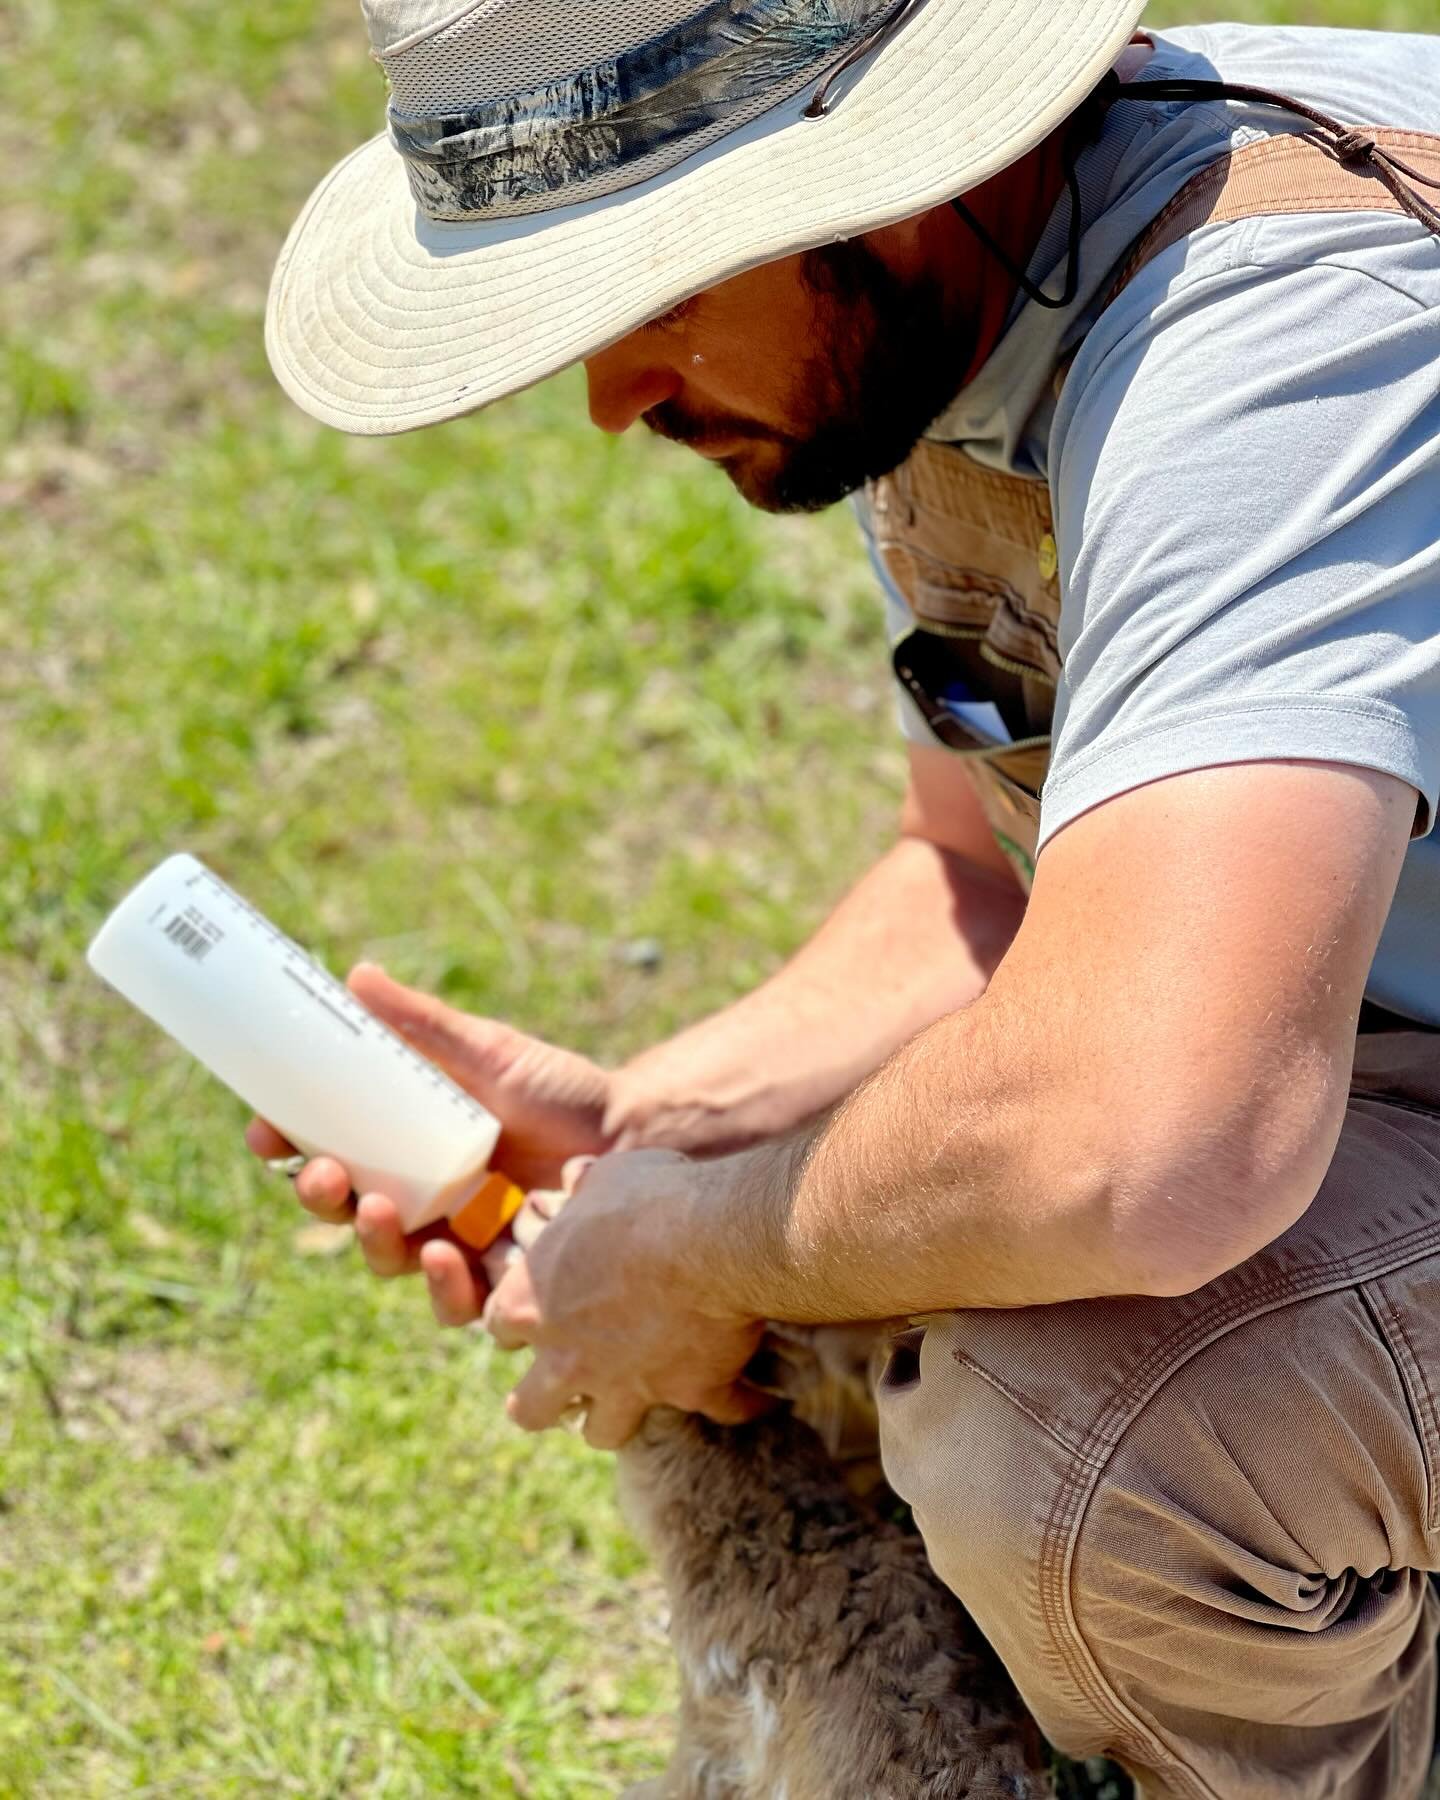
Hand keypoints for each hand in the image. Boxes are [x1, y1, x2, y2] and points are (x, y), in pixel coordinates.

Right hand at [244, 962, 613, 1311]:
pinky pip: (457, 1303)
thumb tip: (355, 976)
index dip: (289, 1148)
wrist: (632, 1136)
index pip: (329, 1153)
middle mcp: (423, 1200)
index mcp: (407, 1147)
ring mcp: (458, 1244)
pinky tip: (442, 1258)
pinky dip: (442, 1288)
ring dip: (372, 1242)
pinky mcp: (500, 1283)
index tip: (264, 1130)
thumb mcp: (488, 1054)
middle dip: (321, 1198)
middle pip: (347, 1212)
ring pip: (390, 1260)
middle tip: (322, 1175)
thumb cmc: (560, 1092)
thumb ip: (423, 1025)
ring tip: (380, 1211)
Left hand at [483, 1149, 770, 1449]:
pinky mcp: (689, 1393)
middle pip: (528, 1408)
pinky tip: (755, 1391)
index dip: (517, 1321)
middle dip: (543, 1401)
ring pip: (600, 1433)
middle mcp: (567, 1357)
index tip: (536, 1312)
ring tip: (633, 1400)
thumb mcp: (603, 1178)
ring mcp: (626, 1385)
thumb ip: (585, 1188)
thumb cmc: (647, 1198)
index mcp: (532, 1302)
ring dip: (615, 1418)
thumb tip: (578, 1175)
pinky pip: (719, 1411)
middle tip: (566, 1382)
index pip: (499, 1326)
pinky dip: (737, 1402)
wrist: (710, 1237)